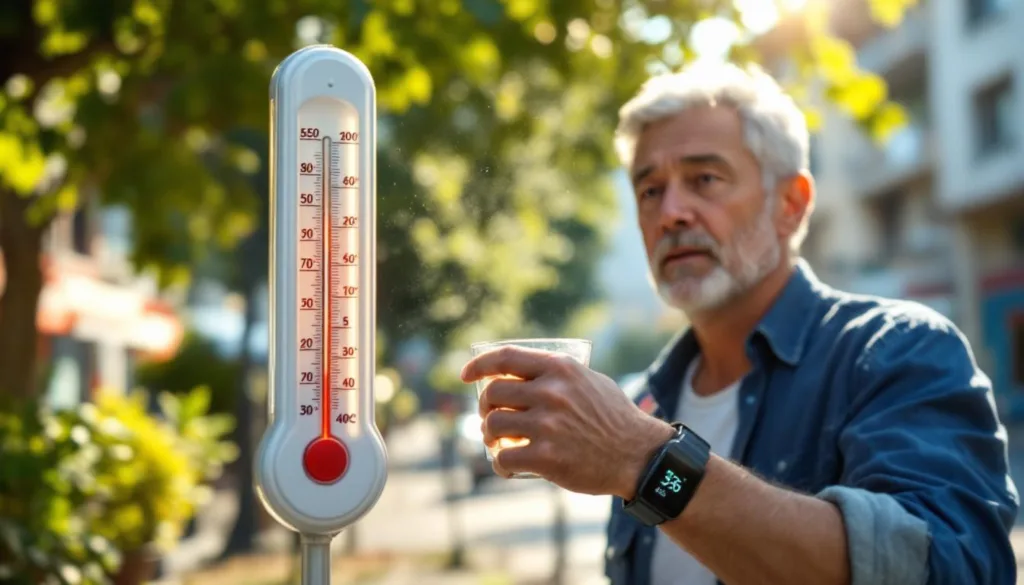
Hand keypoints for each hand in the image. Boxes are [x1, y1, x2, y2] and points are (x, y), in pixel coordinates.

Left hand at [460, 345, 674, 498]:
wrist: (638, 455)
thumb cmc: (613, 418)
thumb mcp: (590, 380)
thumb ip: (558, 374)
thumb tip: (519, 372)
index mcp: (560, 368)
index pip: (506, 357)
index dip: (479, 364)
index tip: (465, 375)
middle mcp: (551, 392)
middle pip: (493, 393)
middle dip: (485, 407)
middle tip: (491, 418)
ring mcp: (547, 425)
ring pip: (492, 425)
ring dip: (488, 436)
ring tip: (498, 442)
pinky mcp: (546, 457)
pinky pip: (503, 457)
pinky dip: (500, 464)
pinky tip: (507, 467)